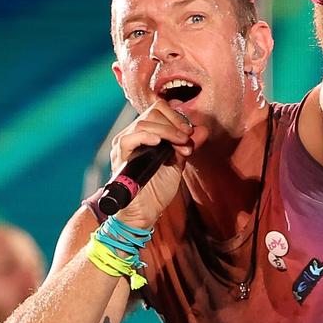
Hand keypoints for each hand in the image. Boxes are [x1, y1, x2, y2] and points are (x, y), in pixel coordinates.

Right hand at [109, 100, 201, 228]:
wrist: (146, 212)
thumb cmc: (158, 189)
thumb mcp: (178, 163)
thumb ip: (187, 146)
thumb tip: (202, 129)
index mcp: (146, 134)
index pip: (158, 109)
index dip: (176, 117)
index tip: (190, 132)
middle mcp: (133, 135)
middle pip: (152, 113)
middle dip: (174, 124)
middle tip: (187, 140)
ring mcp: (125, 145)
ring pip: (143, 123)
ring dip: (167, 131)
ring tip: (180, 144)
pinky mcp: (120, 157)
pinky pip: (128, 139)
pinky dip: (145, 136)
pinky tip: (159, 142)